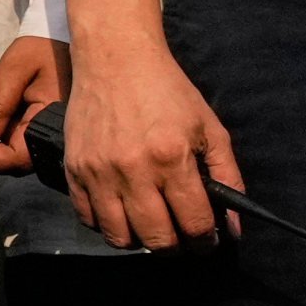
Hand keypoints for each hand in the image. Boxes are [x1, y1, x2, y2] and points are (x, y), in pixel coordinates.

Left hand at [0, 35, 67, 173]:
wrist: (62, 37)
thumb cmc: (40, 50)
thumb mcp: (13, 71)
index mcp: (51, 123)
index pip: (17, 160)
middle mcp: (56, 135)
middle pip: (17, 162)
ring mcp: (53, 133)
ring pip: (19, 153)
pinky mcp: (48, 126)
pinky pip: (25, 141)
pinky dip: (7, 133)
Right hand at [61, 29, 241, 250]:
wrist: (115, 59)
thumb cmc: (167, 91)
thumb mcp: (210, 128)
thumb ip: (226, 176)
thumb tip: (232, 226)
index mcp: (172, 158)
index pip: (194, 223)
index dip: (206, 240)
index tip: (207, 240)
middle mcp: (133, 169)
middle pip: (157, 238)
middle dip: (176, 246)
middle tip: (181, 238)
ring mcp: (98, 171)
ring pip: (119, 237)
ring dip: (140, 241)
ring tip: (150, 228)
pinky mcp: (73, 169)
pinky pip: (88, 218)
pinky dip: (106, 225)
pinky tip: (121, 213)